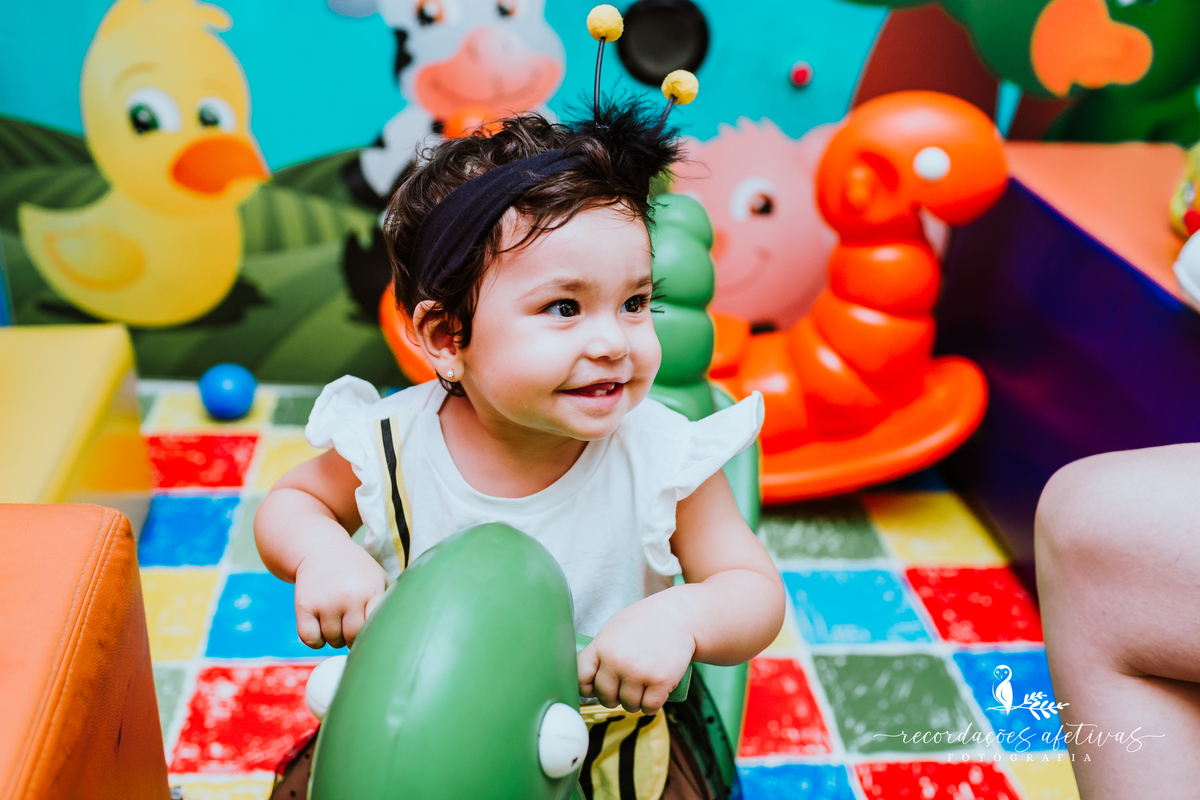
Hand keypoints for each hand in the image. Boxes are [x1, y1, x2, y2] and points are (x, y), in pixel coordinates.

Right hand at [294, 539, 386, 648]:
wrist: (322, 548)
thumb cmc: (356, 570)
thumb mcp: (378, 578)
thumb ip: (389, 602)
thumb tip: (399, 630)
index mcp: (371, 590)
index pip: (375, 627)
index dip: (373, 635)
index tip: (370, 635)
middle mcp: (348, 596)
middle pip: (352, 637)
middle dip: (352, 639)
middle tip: (351, 630)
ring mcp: (325, 601)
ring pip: (331, 640)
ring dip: (334, 638)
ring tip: (337, 622)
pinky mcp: (304, 605)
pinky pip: (310, 639)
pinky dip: (316, 641)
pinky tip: (321, 629)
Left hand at [577, 594, 695, 715]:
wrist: (679, 616)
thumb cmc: (645, 622)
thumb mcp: (614, 630)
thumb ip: (599, 653)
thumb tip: (585, 684)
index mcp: (601, 646)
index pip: (581, 679)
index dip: (588, 688)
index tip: (597, 688)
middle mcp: (617, 660)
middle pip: (606, 697)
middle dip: (614, 698)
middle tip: (625, 689)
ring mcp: (638, 672)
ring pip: (629, 705)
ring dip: (635, 703)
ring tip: (642, 689)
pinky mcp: (660, 681)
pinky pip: (649, 707)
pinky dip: (652, 706)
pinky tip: (654, 696)